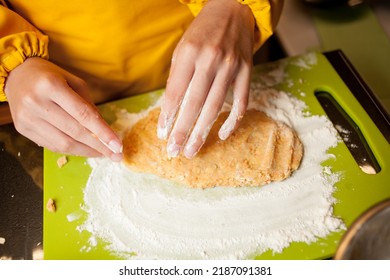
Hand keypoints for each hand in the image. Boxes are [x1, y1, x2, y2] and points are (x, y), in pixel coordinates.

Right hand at [5, 57, 122, 160]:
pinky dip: (71, 149)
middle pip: (74, 132)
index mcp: (52, 86)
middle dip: (98, 146)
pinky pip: (52, 145)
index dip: (103, 132)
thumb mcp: (73, 82)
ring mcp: (27, 118)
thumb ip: (89, 105)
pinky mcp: (22, 129)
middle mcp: (37, 102)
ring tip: (103, 154)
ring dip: (86, 151)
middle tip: (116, 155)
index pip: (83, 114)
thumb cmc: (50, 76)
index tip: (117, 145)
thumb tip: (103, 131)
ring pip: (63, 143)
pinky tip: (84, 149)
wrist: (16, 75)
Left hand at [157, 0, 254, 158]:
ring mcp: (231, 67)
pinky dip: (232, 121)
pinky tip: (222, 135)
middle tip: (174, 152)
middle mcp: (211, 60)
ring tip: (192, 151)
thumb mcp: (183, 47)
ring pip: (215, 107)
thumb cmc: (202, 32)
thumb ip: (178, 76)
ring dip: (202, 132)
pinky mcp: (247, 71)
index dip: (168, 116)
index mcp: (189, 53)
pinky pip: (241, 102)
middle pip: (194, 104)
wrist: (233, 9)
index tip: (162, 136)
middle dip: (182, 132)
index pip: (175, 92)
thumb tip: (171, 110)